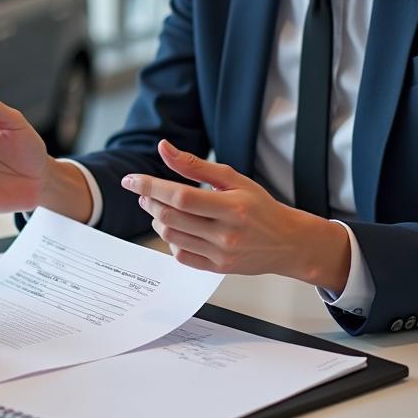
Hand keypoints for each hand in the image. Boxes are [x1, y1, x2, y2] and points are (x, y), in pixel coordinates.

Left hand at [121, 140, 350, 290]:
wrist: (287, 242)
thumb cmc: (260, 206)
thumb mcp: (232, 179)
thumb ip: (194, 165)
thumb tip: (163, 148)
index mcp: (232, 206)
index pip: (180, 196)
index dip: (151, 186)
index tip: (130, 180)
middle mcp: (227, 233)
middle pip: (172, 217)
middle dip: (150, 202)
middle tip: (146, 193)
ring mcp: (222, 254)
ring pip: (172, 237)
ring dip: (157, 220)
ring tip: (159, 209)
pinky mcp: (218, 269)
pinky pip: (182, 256)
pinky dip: (171, 240)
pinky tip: (176, 228)